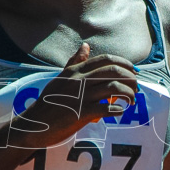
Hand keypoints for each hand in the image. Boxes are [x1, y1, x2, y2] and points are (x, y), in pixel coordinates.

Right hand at [9, 43, 138, 149]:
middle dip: (130, 77)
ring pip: (113, 87)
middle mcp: (79, 80)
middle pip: (113, 71)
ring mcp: (80, 96)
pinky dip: (117, 109)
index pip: (105, 59)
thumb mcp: (60, 78)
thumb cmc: (48, 102)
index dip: (124, 63)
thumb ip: (74, 63)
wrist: (33, 124)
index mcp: (75, 71)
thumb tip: (85, 46)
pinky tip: (120, 111)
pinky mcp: (80, 113)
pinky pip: (105, 108)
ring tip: (131, 100)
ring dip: (128, 93)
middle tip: (136, 87)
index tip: (134, 71)